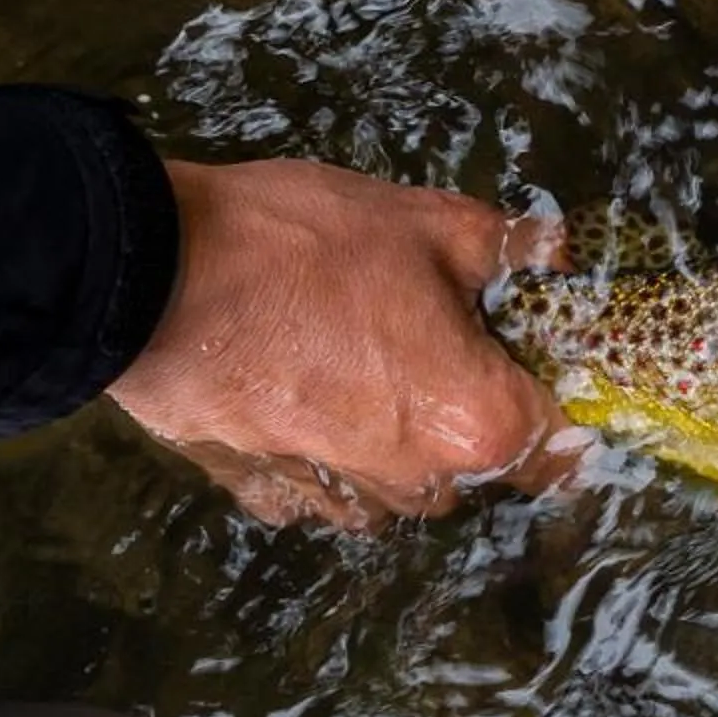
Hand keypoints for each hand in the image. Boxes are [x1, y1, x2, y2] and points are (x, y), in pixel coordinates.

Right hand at [107, 159, 571, 528]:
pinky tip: (302, 390)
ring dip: (397, 441)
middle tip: (442, 341)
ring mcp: (333, 493)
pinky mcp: (261, 488)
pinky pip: (317, 488)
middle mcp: (412, 477)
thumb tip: (561, 250)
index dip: (567, 417)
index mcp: (474, 422)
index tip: (548, 381)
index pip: (560, 453)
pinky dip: (321, 452)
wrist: (150, 276)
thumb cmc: (303, 247)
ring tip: (364, 359)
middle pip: (474, 468)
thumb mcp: (429, 222)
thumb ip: (510, 247)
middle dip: (471, 417)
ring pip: (396, 487)